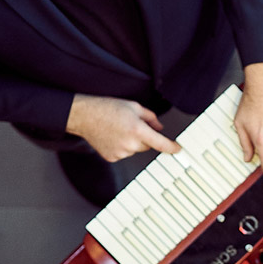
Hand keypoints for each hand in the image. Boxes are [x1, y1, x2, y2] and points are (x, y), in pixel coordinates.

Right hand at [66, 94, 180, 161]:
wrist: (84, 115)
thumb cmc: (107, 108)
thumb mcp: (134, 106)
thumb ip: (151, 118)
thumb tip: (159, 128)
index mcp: (138, 130)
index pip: (160, 143)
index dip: (171, 147)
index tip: (178, 149)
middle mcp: (130, 144)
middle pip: (147, 145)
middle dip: (144, 137)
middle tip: (131, 126)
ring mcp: (120, 152)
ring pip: (135, 150)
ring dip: (132, 142)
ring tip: (119, 130)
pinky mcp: (112, 157)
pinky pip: (124, 153)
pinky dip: (122, 147)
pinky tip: (113, 136)